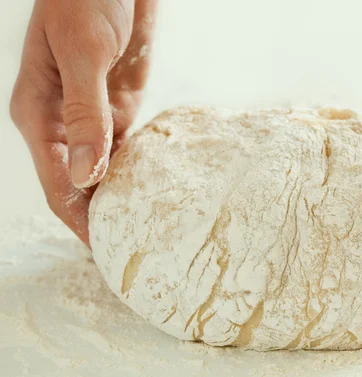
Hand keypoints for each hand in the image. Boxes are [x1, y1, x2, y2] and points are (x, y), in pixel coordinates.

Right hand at [10, 0, 156, 244]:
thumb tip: (87, 177)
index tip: (104, 252)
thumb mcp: (83, 54)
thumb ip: (84, 115)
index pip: (58, 184)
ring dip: (123, 197)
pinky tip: (158, 190)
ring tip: (148, 230)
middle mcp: (62, 125)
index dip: (79, 221)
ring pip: (106, 171)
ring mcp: (93, 118)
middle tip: (132, 250)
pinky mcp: (120, 108)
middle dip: (101, 218)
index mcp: (38, 116)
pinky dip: (141, 169)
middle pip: (81, 186)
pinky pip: (129, 148)